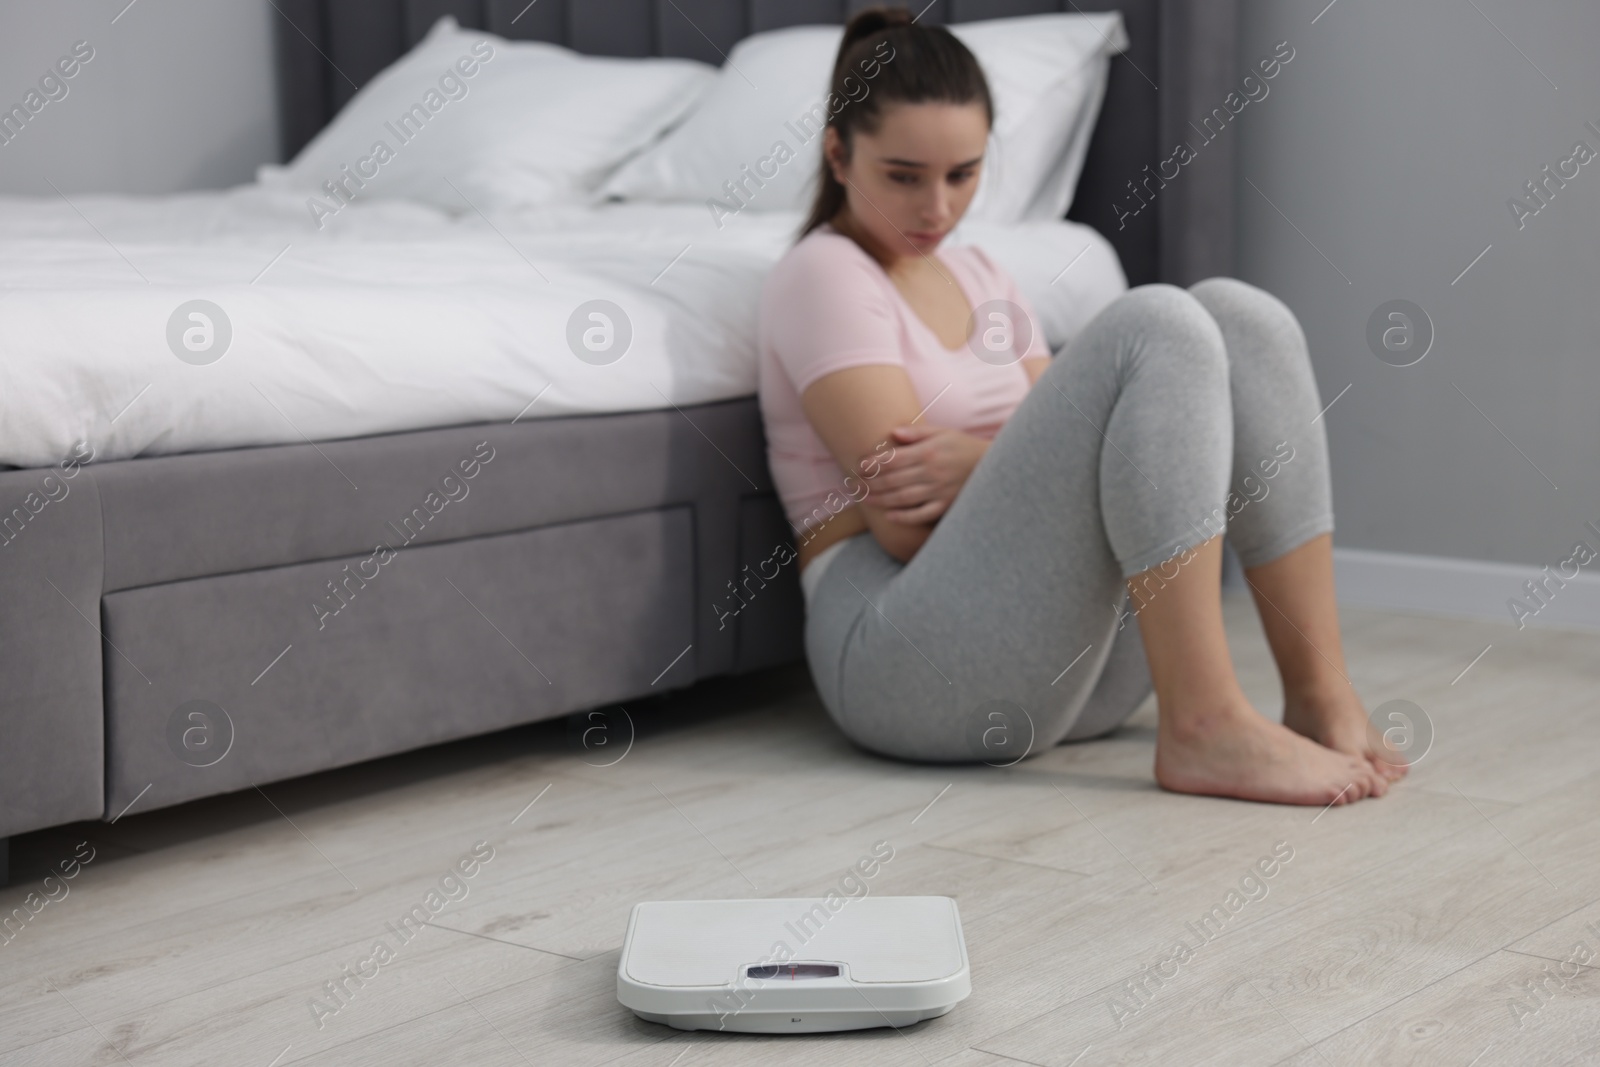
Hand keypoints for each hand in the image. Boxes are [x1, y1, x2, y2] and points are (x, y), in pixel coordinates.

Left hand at [859, 424, 987, 524]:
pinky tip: (889, 515)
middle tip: (855, 485)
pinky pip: (921, 514)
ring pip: (902, 497)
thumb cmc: (964, 447)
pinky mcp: (945, 505)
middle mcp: (931, 472)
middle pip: (893, 479)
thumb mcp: (943, 433)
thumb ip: (917, 433)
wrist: (994, 467)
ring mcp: (938, 491)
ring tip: (865, 499)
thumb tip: (893, 433)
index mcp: (929, 452)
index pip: (894, 459)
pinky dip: (904, 516)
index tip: (860, 466)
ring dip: (881, 499)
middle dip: (871, 482)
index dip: (874, 463)